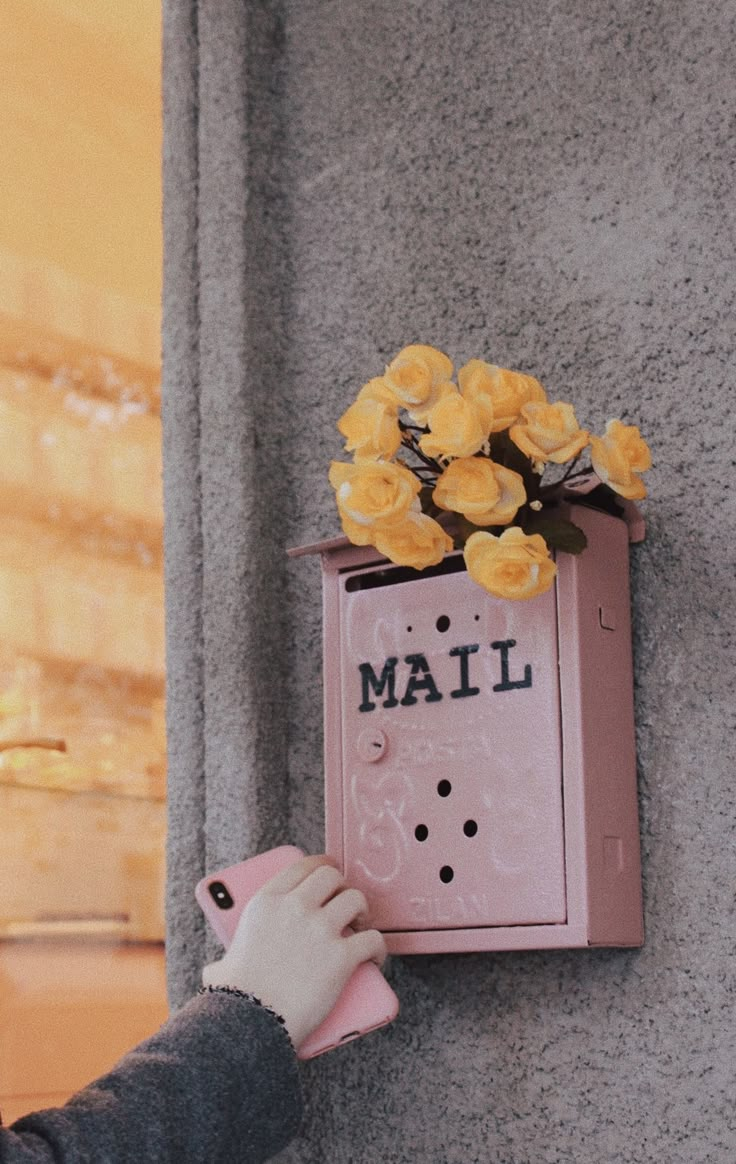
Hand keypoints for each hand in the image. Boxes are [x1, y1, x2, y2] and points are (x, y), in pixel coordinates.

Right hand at [201, 855, 386, 1049]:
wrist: (250, 1023)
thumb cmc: (235, 998)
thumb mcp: (226, 959)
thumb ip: (230, 956)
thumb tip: (219, 972)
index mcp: (267, 901)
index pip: (302, 866)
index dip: (322, 866)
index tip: (330, 871)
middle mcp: (295, 907)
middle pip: (331, 876)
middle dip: (342, 887)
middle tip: (345, 903)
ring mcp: (320, 929)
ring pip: (356, 900)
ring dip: (362, 912)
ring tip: (360, 926)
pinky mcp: (341, 956)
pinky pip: (373, 939)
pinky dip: (378, 948)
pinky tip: (374, 958)